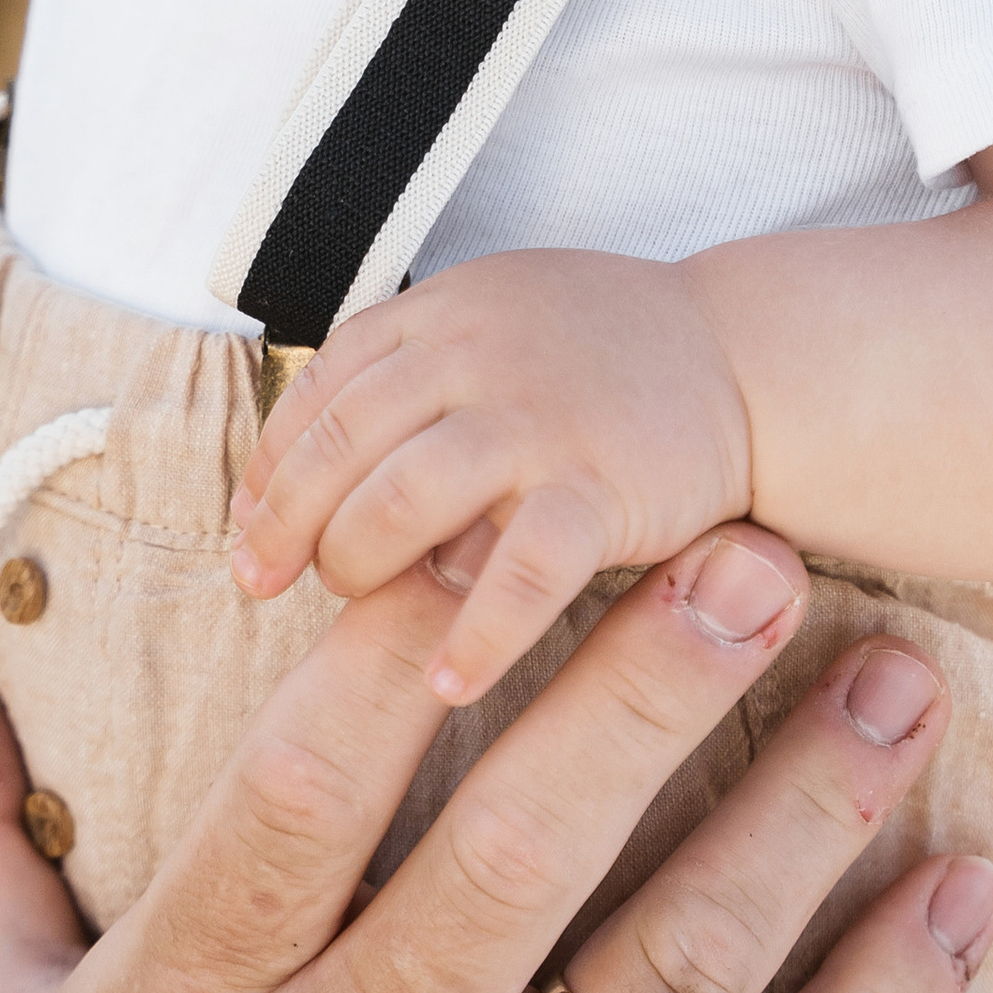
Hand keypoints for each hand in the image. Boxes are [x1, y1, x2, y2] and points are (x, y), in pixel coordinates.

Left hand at [229, 247, 752, 702]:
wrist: (744, 357)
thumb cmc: (601, 359)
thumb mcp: (493, 326)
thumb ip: (408, 381)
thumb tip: (294, 484)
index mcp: (442, 312)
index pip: (321, 388)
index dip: (272, 466)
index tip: (248, 532)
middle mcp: (478, 351)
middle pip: (343, 441)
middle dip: (292, 522)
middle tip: (270, 584)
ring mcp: (540, 417)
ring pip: (404, 495)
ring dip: (360, 562)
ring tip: (353, 607)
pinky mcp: (602, 486)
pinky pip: (523, 570)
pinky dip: (478, 630)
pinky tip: (449, 680)